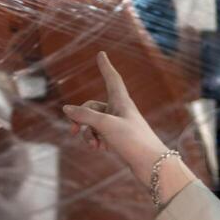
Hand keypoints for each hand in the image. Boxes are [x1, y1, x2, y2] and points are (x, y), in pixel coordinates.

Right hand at [62, 52, 174, 188]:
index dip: (105, 66)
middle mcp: (120, 111)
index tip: (101, 54)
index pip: (111, 78)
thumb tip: (66, 109)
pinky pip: (100, 135)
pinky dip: (96, 140)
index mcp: (121, 101)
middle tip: (73, 131)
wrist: (152, 164)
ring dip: (88, 133)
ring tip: (93, 145)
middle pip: (93, 107)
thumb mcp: (105, 125)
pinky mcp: (119, 139)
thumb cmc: (133, 141)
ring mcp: (119, 125)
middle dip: (81, 118)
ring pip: (94, 123)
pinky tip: (100, 149)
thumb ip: (84, 116)